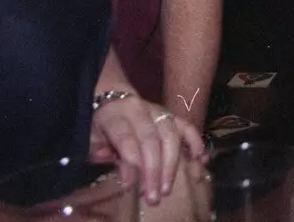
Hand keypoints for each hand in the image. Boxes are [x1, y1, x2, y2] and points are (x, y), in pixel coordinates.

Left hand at [89, 93, 205, 205]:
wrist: (111, 97)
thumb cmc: (100, 123)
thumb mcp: (93, 137)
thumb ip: (105, 154)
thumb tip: (127, 176)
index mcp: (117, 114)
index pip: (127, 138)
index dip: (131, 161)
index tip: (132, 185)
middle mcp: (140, 110)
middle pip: (152, 139)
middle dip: (154, 170)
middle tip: (154, 196)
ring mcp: (158, 112)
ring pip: (172, 135)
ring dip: (173, 164)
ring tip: (167, 188)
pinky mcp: (171, 115)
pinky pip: (187, 126)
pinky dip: (195, 142)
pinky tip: (200, 159)